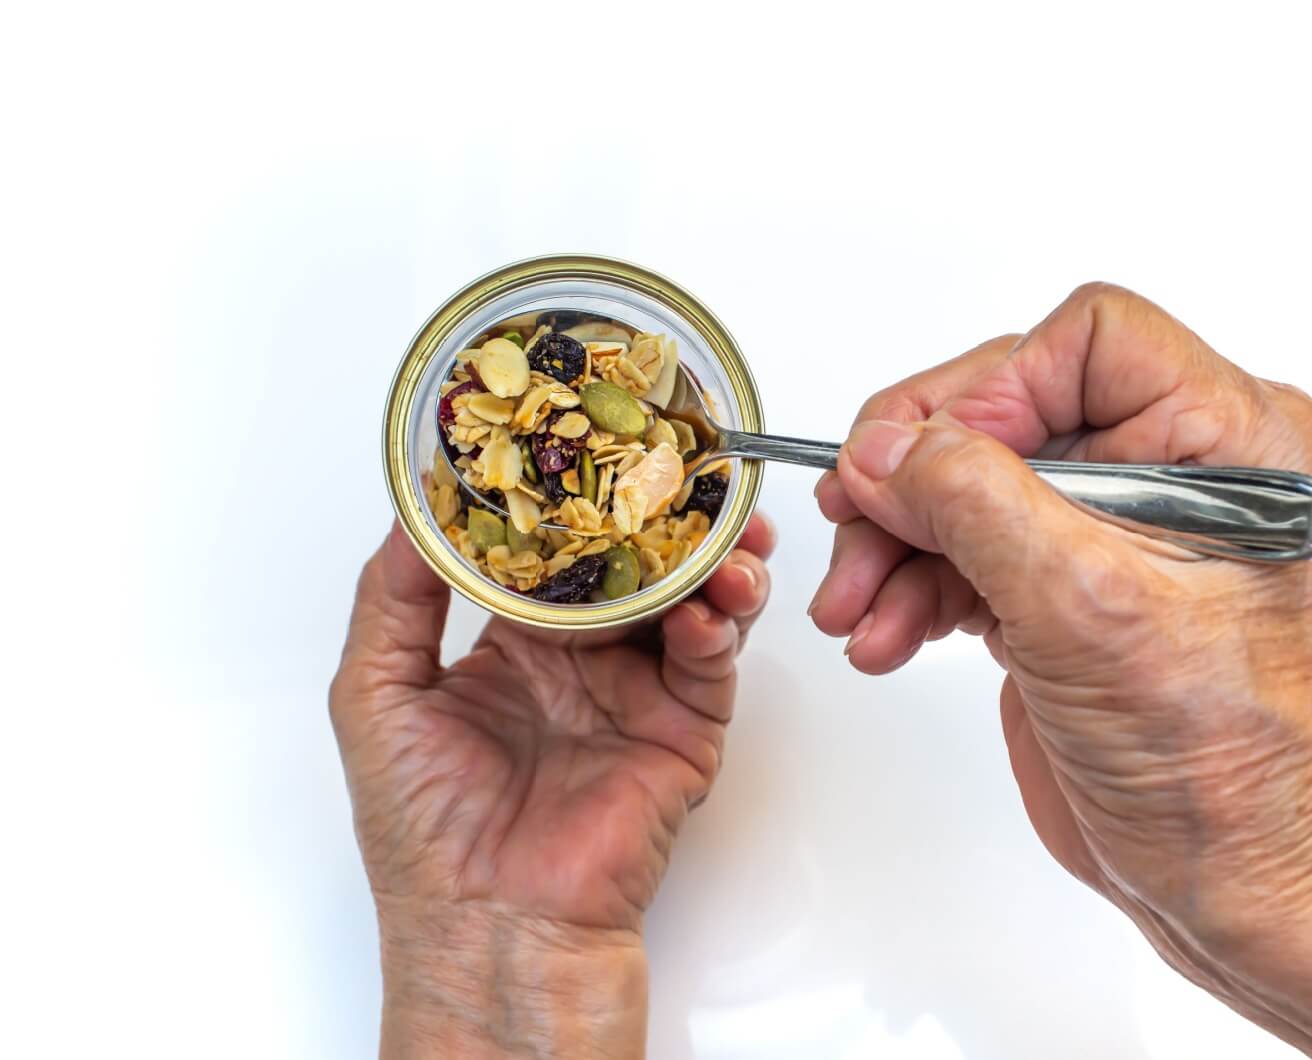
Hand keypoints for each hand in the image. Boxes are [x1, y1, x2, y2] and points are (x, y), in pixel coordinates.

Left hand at [330, 516, 773, 1057]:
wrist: (487, 924)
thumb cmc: (423, 829)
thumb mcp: (376, 693)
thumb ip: (393, 596)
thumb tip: (414, 506)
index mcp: (515, 645)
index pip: (560, 549)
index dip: (579, 497)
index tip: (593, 441)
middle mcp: (584, 660)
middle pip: (638, 563)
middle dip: (668, 516)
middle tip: (688, 470)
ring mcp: (639, 693)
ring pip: (691, 601)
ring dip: (711, 561)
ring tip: (723, 532)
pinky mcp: (683, 733)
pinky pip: (710, 666)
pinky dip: (716, 629)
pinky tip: (706, 607)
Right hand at [812, 284, 1311, 1041]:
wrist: (1223, 875)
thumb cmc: (1215, 761)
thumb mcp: (1082, 608)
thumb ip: (974, 504)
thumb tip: (886, 449)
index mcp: (1231, 438)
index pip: (1087, 341)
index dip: (987, 390)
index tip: (921, 460)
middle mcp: (1179, 466)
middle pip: (1008, 410)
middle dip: (918, 478)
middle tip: (856, 521)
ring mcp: (1116, 525)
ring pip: (970, 480)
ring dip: (898, 541)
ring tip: (858, 608)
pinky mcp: (1066, 578)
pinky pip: (966, 544)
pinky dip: (912, 583)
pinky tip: (885, 631)